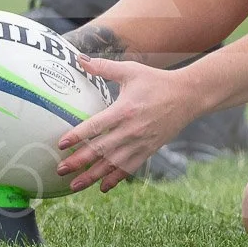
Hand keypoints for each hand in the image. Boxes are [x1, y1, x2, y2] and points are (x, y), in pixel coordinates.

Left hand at [55, 56, 211, 192]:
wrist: (188, 96)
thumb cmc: (157, 81)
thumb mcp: (131, 71)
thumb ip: (104, 67)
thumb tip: (80, 59)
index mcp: (125, 110)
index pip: (96, 126)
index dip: (77, 136)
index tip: (61, 144)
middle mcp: (131, 130)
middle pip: (101, 150)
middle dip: (79, 161)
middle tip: (60, 169)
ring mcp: (141, 142)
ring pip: (112, 164)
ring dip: (92, 176)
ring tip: (74, 185)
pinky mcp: (149, 150)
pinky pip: (129, 168)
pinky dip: (116, 179)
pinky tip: (102, 187)